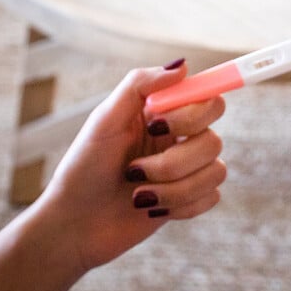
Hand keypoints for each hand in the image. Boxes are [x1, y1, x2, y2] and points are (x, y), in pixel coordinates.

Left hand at [27, 60, 227, 273]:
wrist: (74, 224)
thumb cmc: (83, 168)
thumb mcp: (104, 120)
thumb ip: (140, 86)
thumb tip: (182, 66)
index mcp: (162, 114)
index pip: (206, 98)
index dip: (193, 112)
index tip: (157, 125)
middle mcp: (179, 138)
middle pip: (213, 138)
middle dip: (174, 160)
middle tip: (134, 168)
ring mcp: (185, 170)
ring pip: (215, 171)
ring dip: (172, 187)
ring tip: (136, 192)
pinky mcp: (188, 201)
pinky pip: (210, 197)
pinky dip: (178, 205)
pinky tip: (150, 208)